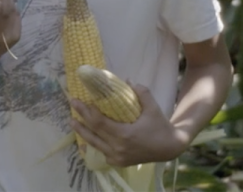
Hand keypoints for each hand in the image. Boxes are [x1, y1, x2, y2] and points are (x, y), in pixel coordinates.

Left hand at [70, 83, 188, 166]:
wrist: (170, 148)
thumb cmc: (160, 126)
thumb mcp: (152, 108)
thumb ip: (141, 92)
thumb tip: (126, 79)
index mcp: (125, 135)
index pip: (99, 122)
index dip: (87, 112)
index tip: (78, 100)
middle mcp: (118, 148)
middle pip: (94, 132)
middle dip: (81, 118)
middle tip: (72, 105)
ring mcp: (118, 157)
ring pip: (95, 144)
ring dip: (82, 132)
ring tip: (72, 122)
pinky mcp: (119, 162)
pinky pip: (102, 152)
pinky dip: (94, 144)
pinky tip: (86, 137)